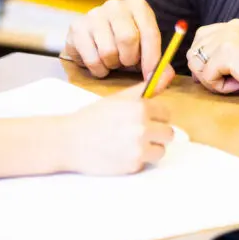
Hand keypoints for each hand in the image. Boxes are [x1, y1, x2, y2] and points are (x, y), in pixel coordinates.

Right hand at [60, 83, 174, 175]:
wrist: (70, 141)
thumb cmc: (93, 118)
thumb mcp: (118, 98)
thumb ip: (145, 88)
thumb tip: (167, 73)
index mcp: (139, 107)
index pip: (166, 112)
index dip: (155, 115)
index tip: (145, 117)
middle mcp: (142, 127)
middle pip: (168, 133)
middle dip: (156, 132)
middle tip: (139, 132)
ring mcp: (139, 148)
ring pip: (161, 150)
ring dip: (151, 148)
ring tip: (132, 144)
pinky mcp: (133, 166)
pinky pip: (147, 163)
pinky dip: (137, 160)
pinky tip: (122, 153)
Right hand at [62, 0, 166, 81]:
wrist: (94, 34)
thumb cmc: (124, 43)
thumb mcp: (144, 48)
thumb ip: (157, 62)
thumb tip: (166, 77)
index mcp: (138, 7)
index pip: (149, 33)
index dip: (152, 59)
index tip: (151, 77)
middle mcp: (116, 6)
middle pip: (128, 39)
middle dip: (129, 59)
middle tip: (126, 63)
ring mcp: (94, 14)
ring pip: (108, 51)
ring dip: (112, 65)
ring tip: (112, 60)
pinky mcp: (77, 27)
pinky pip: (92, 59)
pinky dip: (98, 69)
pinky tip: (99, 62)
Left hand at [187, 18, 238, 95]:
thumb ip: (232, 56)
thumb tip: (204, 71)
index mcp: (238, 25)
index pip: (204, 37)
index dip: (206, 60)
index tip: (220, 76)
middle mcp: (231, 26)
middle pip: (194, 48)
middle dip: (203, 70)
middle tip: (224, 83)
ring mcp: (228, 36)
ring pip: (197, 62)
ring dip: (211, 79)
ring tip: (234, 84)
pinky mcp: (228, 52)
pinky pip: (207, 76)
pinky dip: (219, 87)